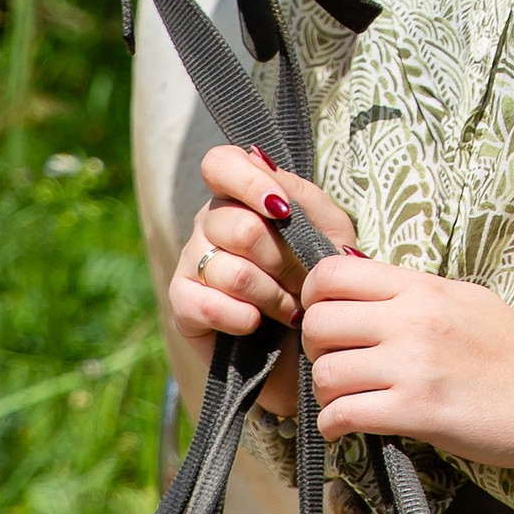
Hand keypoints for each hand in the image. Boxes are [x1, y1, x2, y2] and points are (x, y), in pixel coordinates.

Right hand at [168, 149, 361, 423]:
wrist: (311, 350)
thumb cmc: (321, 282)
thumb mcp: (330, 234)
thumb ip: (305, 201)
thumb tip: (273, 184)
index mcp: (241, 195)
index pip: (221, 164)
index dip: (247, 181)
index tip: (282, 210)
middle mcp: (209, 222)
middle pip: (238, 227)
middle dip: (283, 261)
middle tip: (303, 282)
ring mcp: (191, 262)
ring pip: (229, 272)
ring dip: (272, 296)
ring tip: (291, 310)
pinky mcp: (183, 306)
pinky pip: (206, 304)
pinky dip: (243, 318)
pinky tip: (257, 325)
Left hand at [298, 252, 513, 466]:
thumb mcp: (466, 301)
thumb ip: (414, 295)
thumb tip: (364, 293)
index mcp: (423, 286)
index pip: (332, 272)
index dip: (314, 297)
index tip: (327, 321)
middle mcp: (413, 318)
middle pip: (318, 321)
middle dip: (314, 349)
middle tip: (335, 365)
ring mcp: (414, 365)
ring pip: (325, 372)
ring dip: (327, 393)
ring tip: (347, 400)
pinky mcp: (417, 411)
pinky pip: (341, 414)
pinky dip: (334, 425)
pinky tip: (347, 428)